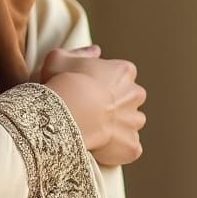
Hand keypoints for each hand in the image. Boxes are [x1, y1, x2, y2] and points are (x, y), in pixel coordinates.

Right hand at [37, 45, 146, 166]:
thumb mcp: (61, 57)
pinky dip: (118, 147)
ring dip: (119, 125)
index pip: (122, 73)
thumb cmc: (63, 81)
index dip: (106, 80)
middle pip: (130, 98)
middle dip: (118, 102)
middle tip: (94, 107)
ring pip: (131, 123)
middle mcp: (135, 94)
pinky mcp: (132, 146)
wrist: (68, 112)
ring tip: (96, 128)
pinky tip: (101, 145)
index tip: (90, 86)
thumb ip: (81, 52)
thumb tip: (97, 50)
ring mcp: (135, 122)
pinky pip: (128, 147)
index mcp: (124, 71)